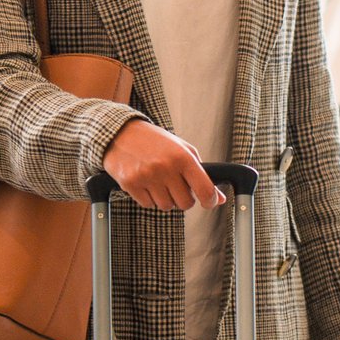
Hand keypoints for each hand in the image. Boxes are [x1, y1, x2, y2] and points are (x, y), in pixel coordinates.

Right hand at [100, 117, 224, 209]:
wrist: (121, 133)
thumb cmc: (154, 141)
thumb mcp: (182, 149)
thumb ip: (202, 173)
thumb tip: (219, 198)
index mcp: (182, 157)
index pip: (204, 189)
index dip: (210, 201)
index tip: (209, 202)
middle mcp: (165, 167)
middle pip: (185, 203)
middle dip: (183, 199)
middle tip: (177, 187)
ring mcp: (147, 176)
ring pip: (166, 206)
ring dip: (165, 198)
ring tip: (158, 181)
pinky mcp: (130, 183)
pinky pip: (148, 204)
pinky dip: (149, 198)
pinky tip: (145, 182)